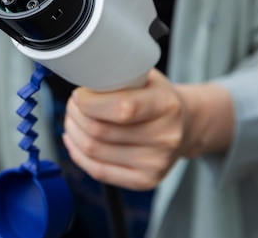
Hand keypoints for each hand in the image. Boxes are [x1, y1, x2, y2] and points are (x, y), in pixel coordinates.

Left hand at [62, 69, 233, 190]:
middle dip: (76, 115)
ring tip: (73, 120)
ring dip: (74, 133)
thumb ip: (118, 75)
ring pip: (94, 151)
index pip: (121, 108)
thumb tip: (81, 78)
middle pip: (101, 131)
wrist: (185, 125)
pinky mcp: (144, 181)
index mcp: (166, 105)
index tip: (79, 94)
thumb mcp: (146, 76)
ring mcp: (155, 163)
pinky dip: (78, 154)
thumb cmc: (157, 97)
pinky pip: (98, 171)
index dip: (89, 102)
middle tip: (73, 105)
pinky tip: (74, 140)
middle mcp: (165, 137)